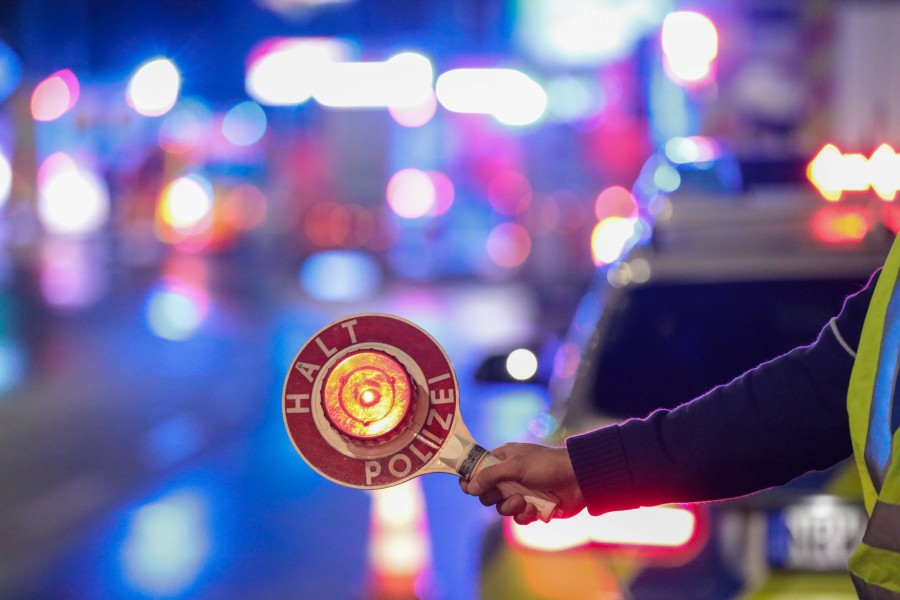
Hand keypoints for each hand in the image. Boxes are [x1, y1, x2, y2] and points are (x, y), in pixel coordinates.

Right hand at [460, 442, 585, 524]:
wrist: (578, 479)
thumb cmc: (547, 465)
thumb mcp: (516, 466)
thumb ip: (490, 475)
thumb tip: (470, 487)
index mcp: (503, 459)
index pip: (478, 469)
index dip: (471, 479)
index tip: (468, 488)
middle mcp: (510, 476)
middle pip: (486, 492)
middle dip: (493, 496)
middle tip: (502, 494)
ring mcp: (521, 492)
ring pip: (501, 507)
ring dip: (510, 507)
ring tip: (524, 502)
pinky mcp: (533, 508)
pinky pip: (518, 518)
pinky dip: (524, 516)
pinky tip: (534, 510)